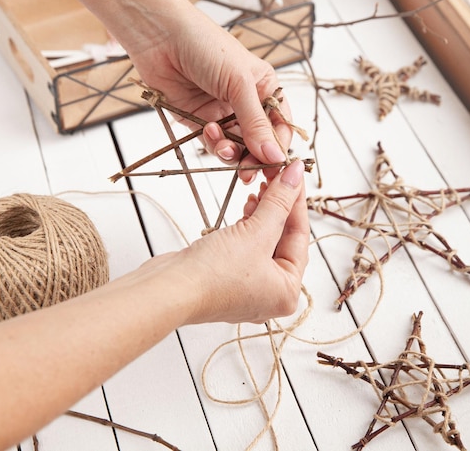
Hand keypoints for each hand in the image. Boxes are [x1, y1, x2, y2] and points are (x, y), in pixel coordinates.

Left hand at [127, 7, 292, 182]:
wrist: (160, 37)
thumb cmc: (205, 45)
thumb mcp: (238, 82)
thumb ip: (255, 122)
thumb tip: (274, 156)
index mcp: (264, 87)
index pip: (280, 125)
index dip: (278, 146)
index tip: (275, 165)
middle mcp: (246, 102)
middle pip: (259, 142)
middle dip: (255, 157)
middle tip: (249, 173)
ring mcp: (222, 113)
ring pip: (236, 147)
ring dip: (232, 153)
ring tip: (224, 148)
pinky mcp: (199, 121)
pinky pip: (213, 144)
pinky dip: (214, 144)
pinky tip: (209, 131)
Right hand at [143, 159, 307, 324]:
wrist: (169, 290)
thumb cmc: (214, 275)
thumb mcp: (255, 233)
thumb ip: (278, 202)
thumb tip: (295, 176)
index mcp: (287, 291)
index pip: (300, 236)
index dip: (297, 200)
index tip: (294, 174)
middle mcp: (270, 293)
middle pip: (283, 239)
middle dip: (280, 207)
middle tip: (277, 176)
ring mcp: (247, 287)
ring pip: (265, 241)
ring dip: (264, 214)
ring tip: (260, 189)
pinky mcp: (227, 277)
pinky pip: (246, 246)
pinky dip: (248, 226)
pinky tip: (246, 206)